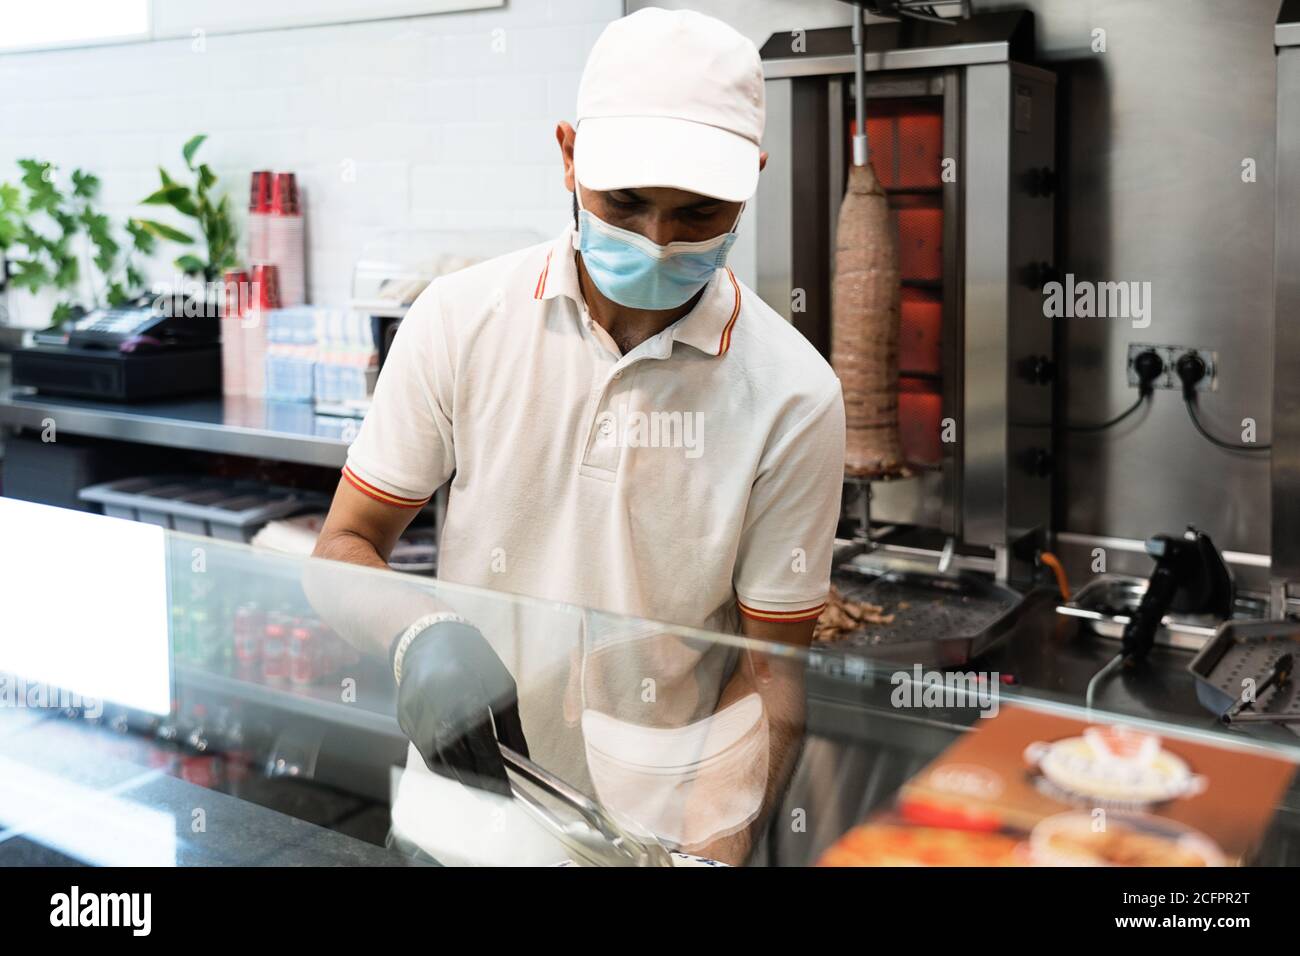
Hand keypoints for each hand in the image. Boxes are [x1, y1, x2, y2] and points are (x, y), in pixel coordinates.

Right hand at [395, 620, 528, 795]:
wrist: (427, 636)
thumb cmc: (470, 657)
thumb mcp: (501, 685)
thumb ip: (510, 726)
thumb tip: (522, 760)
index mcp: (466, 693)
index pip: (481, 746)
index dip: (494, 773)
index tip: (506, 791)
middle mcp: (437, 705)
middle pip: (457, 757)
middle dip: (477, 780)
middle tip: (494, 793)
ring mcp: (416, 713)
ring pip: (437, 759)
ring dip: (460, 775)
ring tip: (479, 783)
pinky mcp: (404, 718)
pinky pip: (423, 750)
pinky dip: (442, 763)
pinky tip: (458, 767)